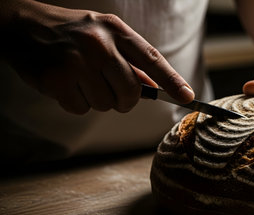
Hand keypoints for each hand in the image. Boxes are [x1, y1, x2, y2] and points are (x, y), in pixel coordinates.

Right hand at [1, 0, 193, 113]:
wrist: (24, 25)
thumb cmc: (73, 33)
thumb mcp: (105, 34)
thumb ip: (130, 60)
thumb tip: (154, 87)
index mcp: (115, 30)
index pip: (151, 59)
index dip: (172, 81)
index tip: (189, 97)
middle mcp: (99, 45)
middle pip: (130, 92)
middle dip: (124, 99)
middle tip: (110, 89)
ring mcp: (77, 62)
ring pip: (106, 104)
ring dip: (97, 99)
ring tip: (82, 79)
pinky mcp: (57, 79)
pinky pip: (81, 109)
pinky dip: (76, 103)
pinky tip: (66, 84)